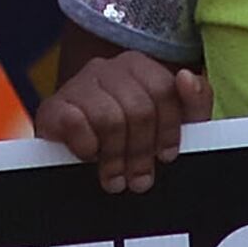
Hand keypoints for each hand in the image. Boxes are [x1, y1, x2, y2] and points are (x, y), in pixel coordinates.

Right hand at [36, 49, 209, 192]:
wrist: (71, 151)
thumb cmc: (129, 135)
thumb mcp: (170, 121)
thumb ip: (194, 101)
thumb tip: (186, 77)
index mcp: (139, 65)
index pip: (164, 90)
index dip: (169, 129)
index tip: (167, 157)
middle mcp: (108, 67)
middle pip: (138, 108)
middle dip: (142, 151)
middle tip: (139, 181)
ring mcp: (78, 84)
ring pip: (110, 119)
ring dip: (115, 157)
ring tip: (115, 180)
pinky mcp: (53, 107)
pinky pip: (76, 124)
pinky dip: (86, 147)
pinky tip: (89, 158)